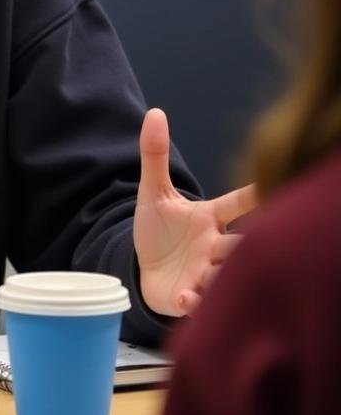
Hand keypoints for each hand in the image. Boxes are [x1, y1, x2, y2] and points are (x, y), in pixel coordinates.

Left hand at [134, 108, 257, 316]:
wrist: (142, 268)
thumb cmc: (157, 230)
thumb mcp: (153, 191)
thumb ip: (155, 154)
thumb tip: (154, 112)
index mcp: (209, 217)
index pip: (238, 204)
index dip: (254, 196)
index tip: (271, 187)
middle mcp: (214, 245)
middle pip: (241, 243)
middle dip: (248, 243)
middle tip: (255, 241)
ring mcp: (205, 272)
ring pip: (227, 273)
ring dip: (222, 274)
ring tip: (211, 271)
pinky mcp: (190, 295)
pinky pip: (200, 301)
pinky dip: (195, 301)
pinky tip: (186, 296)